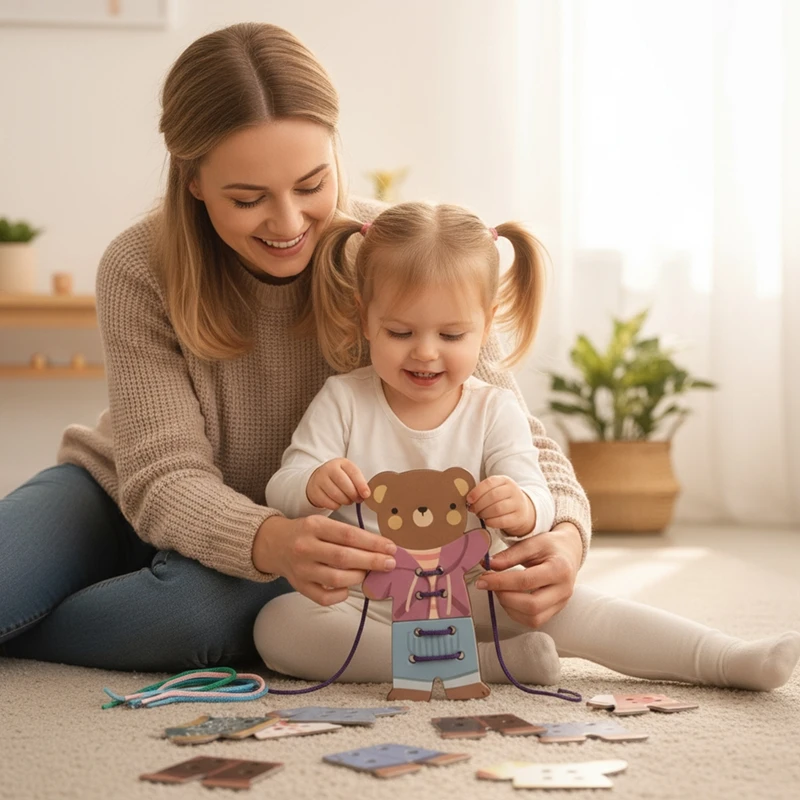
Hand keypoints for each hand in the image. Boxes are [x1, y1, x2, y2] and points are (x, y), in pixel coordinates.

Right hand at [252, 514, 395, 605]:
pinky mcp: (299, 586)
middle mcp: (306, 547)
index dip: (373, 543)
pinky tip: (347, 587)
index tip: (391, 547)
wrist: (273, 543)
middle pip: (344, 557)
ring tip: (368, 573)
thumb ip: (346, 534)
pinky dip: (340, 594)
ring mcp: (301, 569)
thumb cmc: (306, 532)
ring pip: (336, 578)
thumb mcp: (322, 523)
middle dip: (371, 561)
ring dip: (358, 577)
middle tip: (389, 563)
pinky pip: (323, 597)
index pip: (349, 535)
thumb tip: (380, 547)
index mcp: (314, 526)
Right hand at [307, 458, 370, 510]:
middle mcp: (329, 468)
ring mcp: (320, 479)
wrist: (318, 479)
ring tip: (348, 500)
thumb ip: (358, 482)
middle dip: (353, 495)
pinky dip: (336, 506)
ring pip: (336, 495)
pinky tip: (338, 502)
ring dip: (345, 501)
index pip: (353, 472)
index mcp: (342, 463)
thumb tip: (366, 494)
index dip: (361, 485)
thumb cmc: (339, 478)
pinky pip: (328, 502)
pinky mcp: (314, 491)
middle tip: (357, 499)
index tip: (366, 494)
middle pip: (344, 484)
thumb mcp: (349, 474)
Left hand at [467, 475, 534, 536]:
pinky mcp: (519, 517)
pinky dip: (491, 522)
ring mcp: (518, 504)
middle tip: (472, 509)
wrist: (522, 509)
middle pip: (493, 496)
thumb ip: (483, 491)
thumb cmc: (503, 498)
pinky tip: (487, 521)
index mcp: (505, 480)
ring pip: (497, 509)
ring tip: (479, 514)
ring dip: (484, 513)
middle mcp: (513, 490)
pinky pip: (502, 521)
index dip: (477, 492)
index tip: (469, 499)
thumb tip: (468, 500)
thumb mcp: (496, 489)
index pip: (489, 483)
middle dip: (479, 504)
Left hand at [474, 522, 582, 627]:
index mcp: (559, 569)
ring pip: (533, 619)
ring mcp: (561, 603)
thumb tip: (488, 565)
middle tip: (489, 585)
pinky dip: (516, 613)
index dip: (500, 582)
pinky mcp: (555, 611)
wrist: (569, 552)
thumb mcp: (532, 543)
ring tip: (499, 590)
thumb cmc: (550, 546)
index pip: (526, 581)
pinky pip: (534, 621)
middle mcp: (564, 590)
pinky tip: (508, 598)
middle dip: (504, 597)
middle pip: (531, 606)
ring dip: (509, 607)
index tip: (482, 579)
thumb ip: (510, 555)